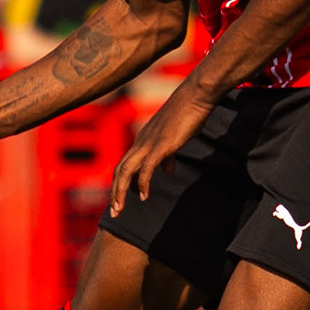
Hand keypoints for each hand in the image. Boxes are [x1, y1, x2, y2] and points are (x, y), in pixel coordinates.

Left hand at [108, 84, 214, 215]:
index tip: (120, 202)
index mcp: (142, 141)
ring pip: (126, 171)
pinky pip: (147, 168)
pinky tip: (144, 197)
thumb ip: (168, 156)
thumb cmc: (187, 114)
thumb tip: (167, 171)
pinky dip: (143, 183)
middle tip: (115, 213)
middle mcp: (140, 142)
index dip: (120, 184)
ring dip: (121, 192)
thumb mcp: (174, 138)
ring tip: (120, 210)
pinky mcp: (161, 145)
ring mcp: (149, 143)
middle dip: (115, 193)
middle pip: (119, 171)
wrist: (195, 96)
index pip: (124, 165)